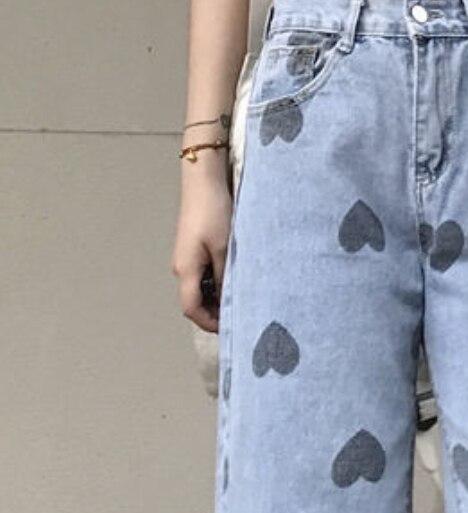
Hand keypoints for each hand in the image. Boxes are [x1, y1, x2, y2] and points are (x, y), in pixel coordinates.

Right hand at [171, 177, 232, 332]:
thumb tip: (227, 300)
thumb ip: (224, 277)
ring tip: (240, 298)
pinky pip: (202, 274)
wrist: (204, 182)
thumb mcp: (224, 249)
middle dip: (214, 312)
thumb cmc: (213, 212)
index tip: (229, 329)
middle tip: (239, 315)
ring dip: (216, 297)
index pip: (191, 309)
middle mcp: (181, 266)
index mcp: (185, 269)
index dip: (209, 323)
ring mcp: (185, 257)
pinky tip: (233, 279)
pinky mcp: (192, 248)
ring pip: (199, 288)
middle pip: (194, 301)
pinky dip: (215, 282)